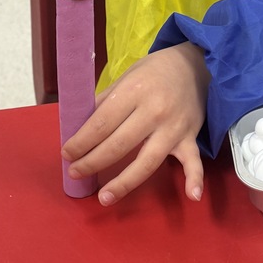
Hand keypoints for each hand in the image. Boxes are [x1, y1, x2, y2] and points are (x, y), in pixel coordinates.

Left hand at [62, 43, 209, 205]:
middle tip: (75, 172)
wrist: (196, 65)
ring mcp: (174, 127)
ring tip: (104, 197)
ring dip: (124, 182)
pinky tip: (192, 195)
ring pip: (147, 161)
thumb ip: (105, 102)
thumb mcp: (126, 77)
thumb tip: (80, 128)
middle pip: (118, 145)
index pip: (102, 123)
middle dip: (92, 162)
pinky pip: (194, 161)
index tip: (67, 153)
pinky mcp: (191, 138)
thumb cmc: (155, 71)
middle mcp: (154, 111)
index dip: (81, 142)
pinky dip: (195, 178)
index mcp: (135, 91)